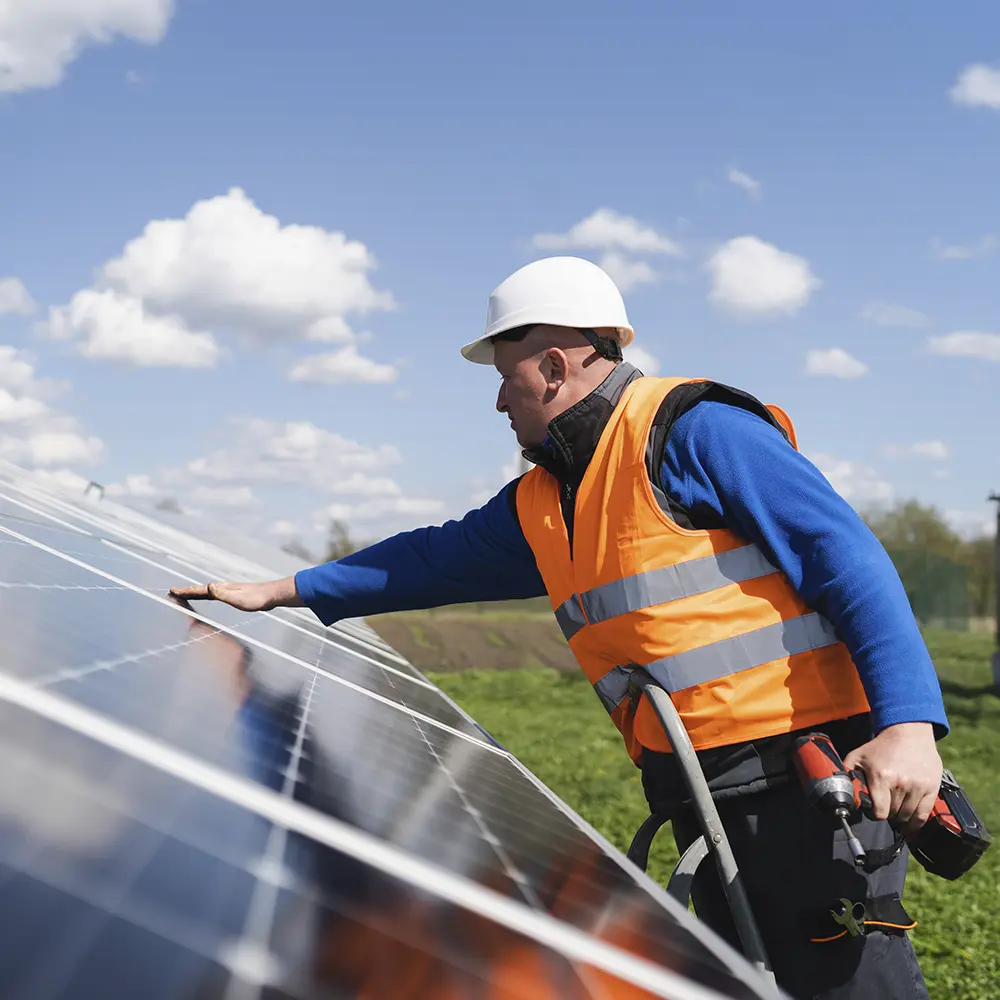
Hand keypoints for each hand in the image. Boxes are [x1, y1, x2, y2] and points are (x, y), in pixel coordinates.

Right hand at [168, 576, 302, 612]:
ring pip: (206, 591)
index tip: (172, 591)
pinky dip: (205, 594)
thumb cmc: (257, 599)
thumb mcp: (239, 599)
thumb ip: (223, 594)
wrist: (272, 595)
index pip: (199, 590)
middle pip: (200, 589)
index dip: (185, 591)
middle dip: (186, 591)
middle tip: (172, 592)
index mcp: (221, 589)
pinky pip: (214, 594)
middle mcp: (223, 588)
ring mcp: (229, 590)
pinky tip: (208, 595)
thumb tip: (208, 586)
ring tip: (185, 594)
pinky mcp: (235, 594)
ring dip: (194, 592)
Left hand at [843, 722, 941, 834]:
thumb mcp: (858, 756)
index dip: (874, 814)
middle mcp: (901, 783)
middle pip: (893, 815)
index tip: (872, 810)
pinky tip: (910, 823)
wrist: (908, 732)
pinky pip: (924, 815)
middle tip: (885, 807)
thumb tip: (838, 790)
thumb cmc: (881, 746)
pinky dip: (916, 823)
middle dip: (887, 813)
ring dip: (900, 818)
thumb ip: (847, 773)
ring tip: (896, 811)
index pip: (879, 812)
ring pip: (908, 817)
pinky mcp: (931, 788)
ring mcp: (918, 787)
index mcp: (881, 777)